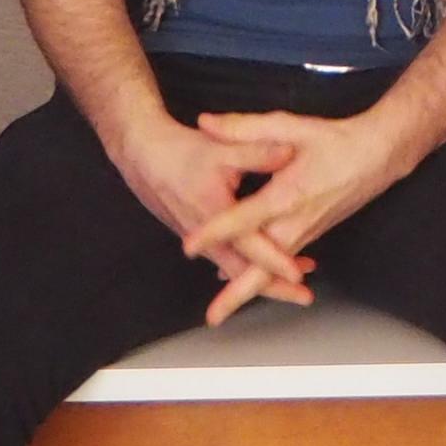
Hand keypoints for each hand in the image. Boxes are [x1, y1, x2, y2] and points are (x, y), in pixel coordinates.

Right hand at [96, 107, 308, 318]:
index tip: (298, 275)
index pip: (249, 246)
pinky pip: (225, 261)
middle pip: (241, 272)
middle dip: (274, 287)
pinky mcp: (198, 240)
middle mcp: (205, 236)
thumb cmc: (179, 152)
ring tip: (292, 284)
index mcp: (213, 214)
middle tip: (303, 296)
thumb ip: (257, 151)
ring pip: (233, 270)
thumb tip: (289, 152)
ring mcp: (200, 242)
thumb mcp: (220, 149)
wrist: (142, 157)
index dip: (274, 261)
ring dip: (262, 278)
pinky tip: (263, 264)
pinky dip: (247, 266)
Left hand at [181, 109, 421, 322]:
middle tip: (213, 317)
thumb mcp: (290, 127)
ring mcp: (306, 232)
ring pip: (273, 271)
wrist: (380, 155)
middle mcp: (297, 222)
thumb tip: (206, 123)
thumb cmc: (338, 141)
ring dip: (248, 292)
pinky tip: (245, 281)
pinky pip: (284, 262)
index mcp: (288, 195)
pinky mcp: (311, 233)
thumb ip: (245, 128)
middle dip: (237, 293)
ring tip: (221, 311)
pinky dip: (264, 277)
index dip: (216, 232)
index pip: (245, 219)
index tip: (190, 245)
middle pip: (263, 267)